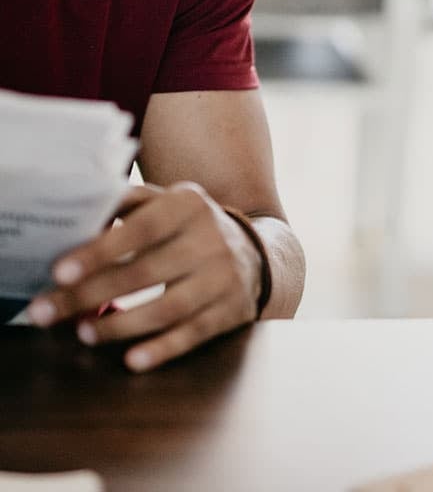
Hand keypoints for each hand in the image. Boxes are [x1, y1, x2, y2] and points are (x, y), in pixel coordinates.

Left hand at [26, 182, 262, 371]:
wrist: (255, 253)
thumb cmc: (188, 228)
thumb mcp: (166, 202)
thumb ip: (125, 203)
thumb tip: (77, 213)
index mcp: (188, 204)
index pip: (141, 228)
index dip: (100, 250)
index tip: (60, 271)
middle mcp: (210, 237)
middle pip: (145, 272)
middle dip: (90, 295)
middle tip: (47, 312)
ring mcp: (223, 275)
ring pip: (168, 307)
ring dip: (120, 324)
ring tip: (83, 333)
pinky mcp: (231, 309)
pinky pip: (193, 333)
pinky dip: (162, 349)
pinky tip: (132, 360)